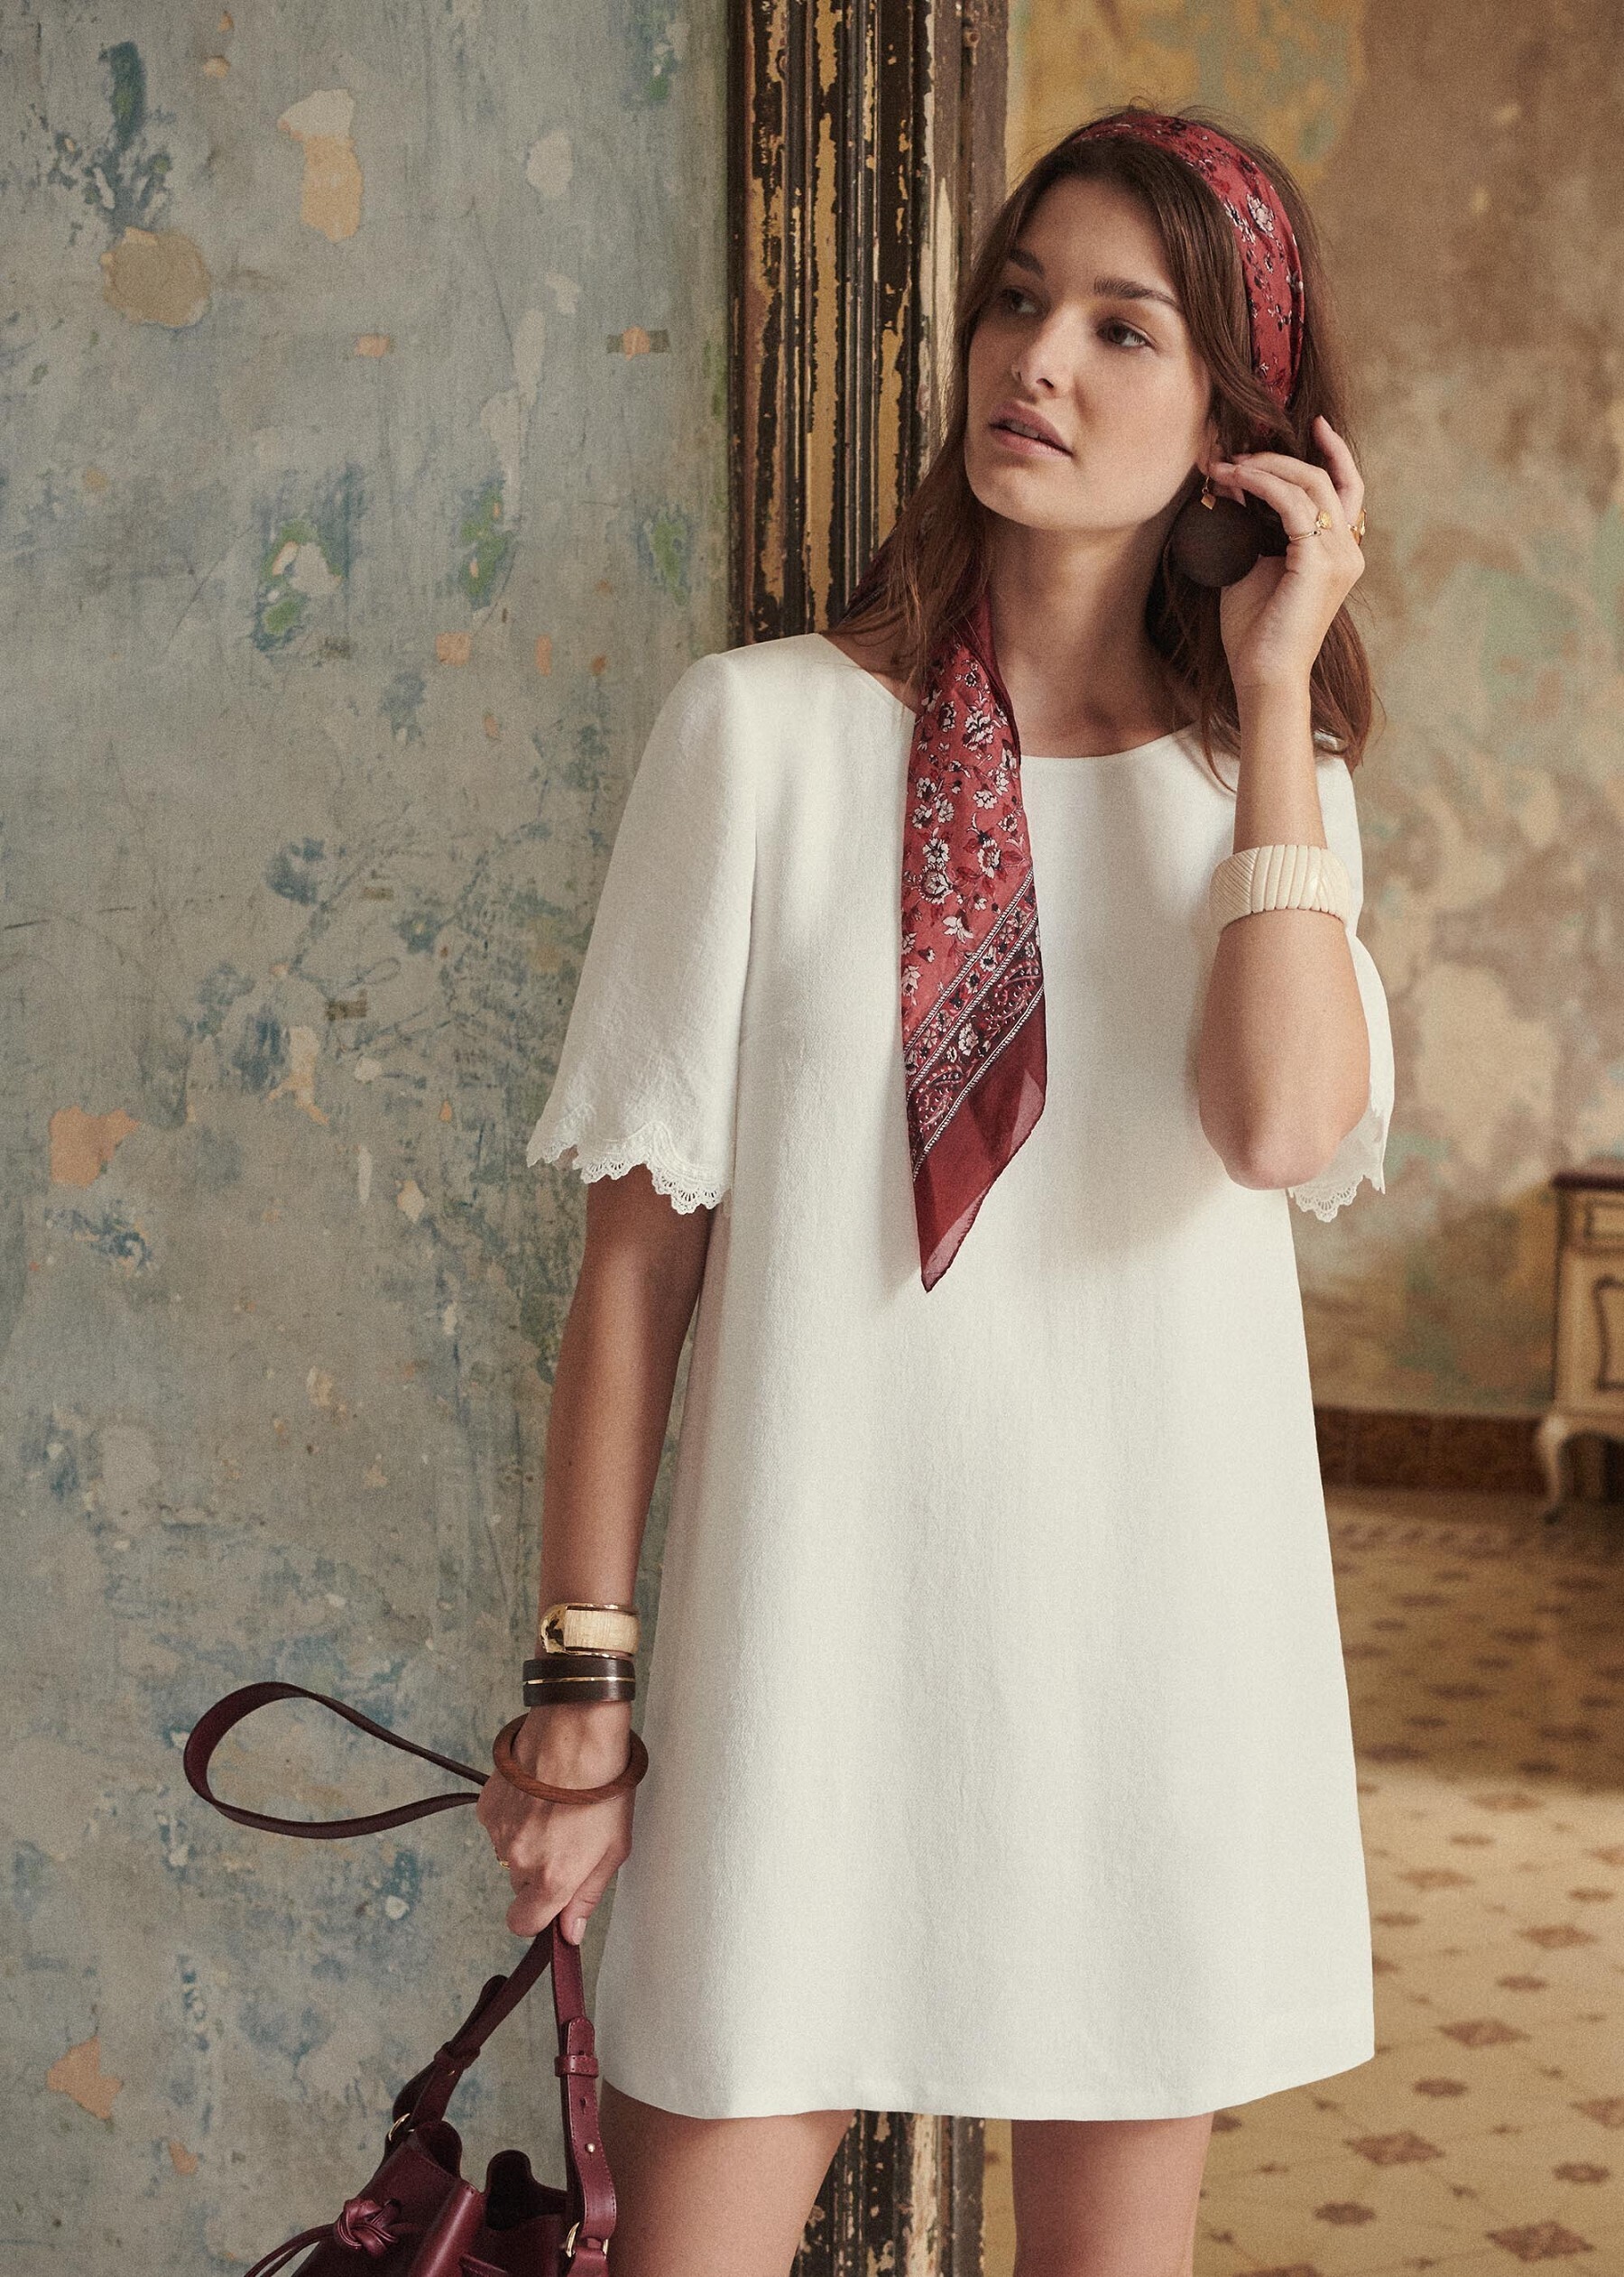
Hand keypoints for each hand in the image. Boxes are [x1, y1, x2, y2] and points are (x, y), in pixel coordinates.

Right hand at [474, 1702, 635, 1941]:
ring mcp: (500, 1833)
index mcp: (553, 1879)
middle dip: (540, 1870)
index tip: (554, 1901)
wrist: (577, 1730)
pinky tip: (537, 1792)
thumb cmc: (605, 1786)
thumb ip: (586, 1896)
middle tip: (567, 1836)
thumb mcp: (614, 1847)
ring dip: (528, 1840)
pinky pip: (499, 1825)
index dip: (539, 1916)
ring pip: (510, 1853)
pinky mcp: (488, 1806)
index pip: (524, 1925)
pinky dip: (514, 1815)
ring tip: (555, 1806)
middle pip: (521, 1885)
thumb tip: (569, 1933)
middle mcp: (520, 1861)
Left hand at [1207, 413, 1365, 702]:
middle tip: (1240, 451)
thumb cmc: (1256, 632)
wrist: (1263, 677)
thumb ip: (1248, 524)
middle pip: (1328, 478)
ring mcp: (1339, 556)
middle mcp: (1348, 551)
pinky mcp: (1319, 563)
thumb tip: (1232, 480)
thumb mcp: (1251, 564)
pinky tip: (1235, 481)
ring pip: (1311, 484)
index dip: (1335, 453)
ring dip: (1265, 468)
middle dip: (1282, 456)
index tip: (1314, 425)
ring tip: (1226, 467)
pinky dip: (1263, 486)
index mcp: (1340, 553)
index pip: (1346, 489)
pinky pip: (1295, 506)